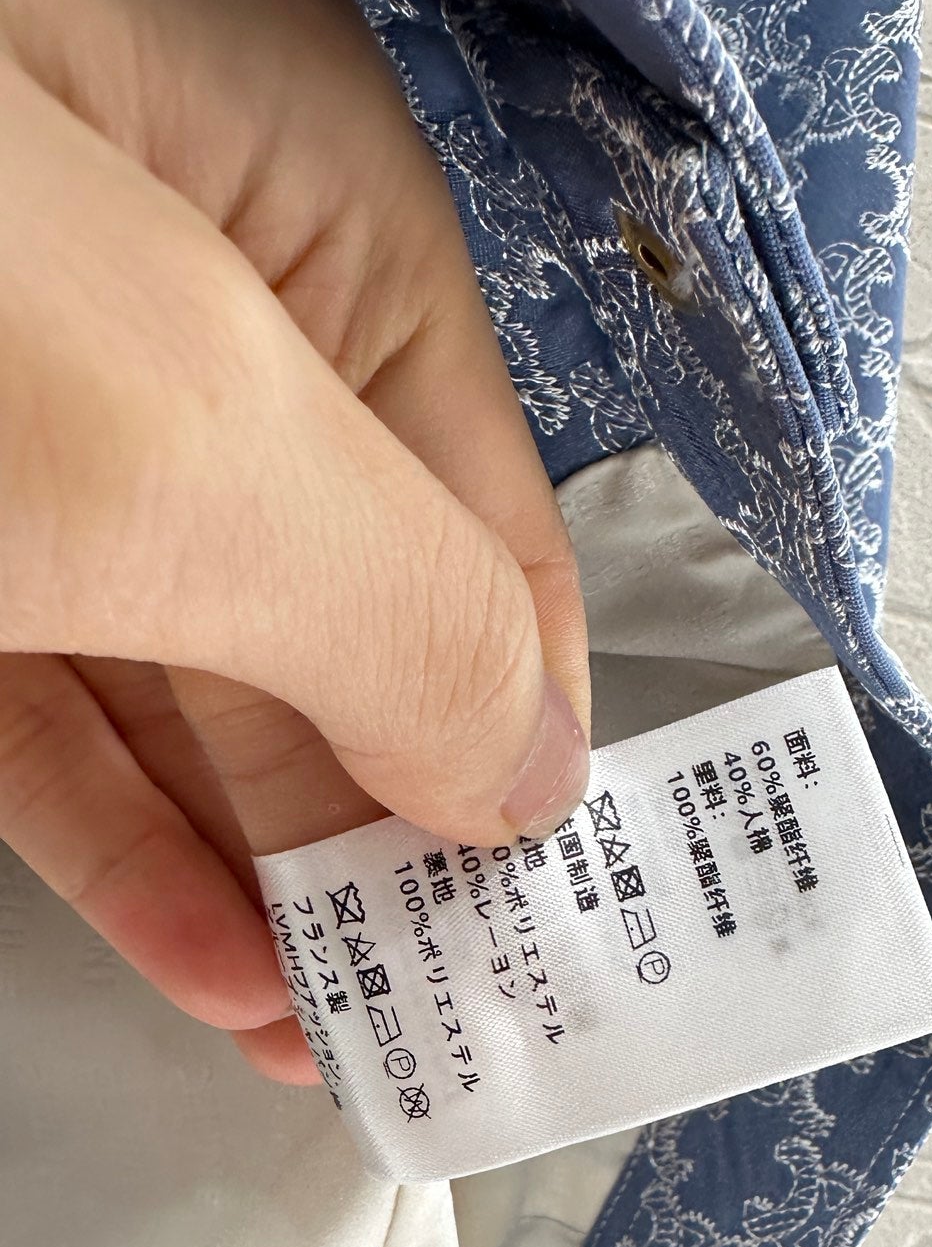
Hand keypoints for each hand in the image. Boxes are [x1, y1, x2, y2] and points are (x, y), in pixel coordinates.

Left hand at [0, 0, 589, 1083]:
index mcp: (303, 213)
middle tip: (458, 1020)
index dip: (529, 729)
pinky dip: (131, 845)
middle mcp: (178, 310)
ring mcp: (26, 427)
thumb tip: (538, 781)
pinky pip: (49, 711)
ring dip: (275, 870)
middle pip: (347, 619)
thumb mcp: (186, 437)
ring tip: (353, 1033)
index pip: (481, 521)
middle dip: (403, 831)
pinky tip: (215, 968)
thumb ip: (409, 613)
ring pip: (194, 683)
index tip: (563, 930)